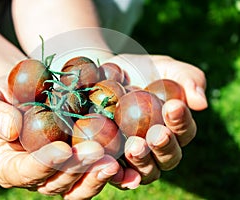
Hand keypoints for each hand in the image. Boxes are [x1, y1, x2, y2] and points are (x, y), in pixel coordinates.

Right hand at [0, 77, 119, 198]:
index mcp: (9, 166)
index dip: (42, 165)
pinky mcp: (80, 162)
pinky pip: (94, 174)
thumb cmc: (3, 96)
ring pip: (78, 186)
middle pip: (56, 183)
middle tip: (95, 151)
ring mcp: (60, 171)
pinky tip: (128, 172)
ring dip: (96, 176)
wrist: (26, 92)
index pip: (24, 172)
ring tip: (114, 162)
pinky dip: (113, 176)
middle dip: (76, 169)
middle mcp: (37, 175)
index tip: (61, 150)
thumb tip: (10, 128)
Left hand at [105, 54, 206, 186]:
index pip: (184, 131)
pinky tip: (115, 166)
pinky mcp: (115, 161)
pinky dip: (120, 175)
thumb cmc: (141, 70)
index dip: (181, 121)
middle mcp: (158, 147)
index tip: (173, 107)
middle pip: (168, 156)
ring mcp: (137, 157)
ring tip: (134, 146)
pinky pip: (119, 174)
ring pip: (147, 169)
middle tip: (156, 133)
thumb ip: (186, 79)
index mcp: (175, 127)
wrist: (106, 74)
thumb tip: (201, 103)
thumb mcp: (165, 67)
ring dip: (143, 161)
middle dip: (164, 145)